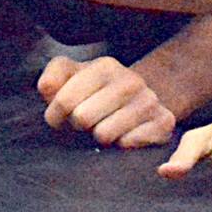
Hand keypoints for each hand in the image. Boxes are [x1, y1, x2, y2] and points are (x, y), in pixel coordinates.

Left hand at [37, 55, 175, 147]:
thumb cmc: (95, 92)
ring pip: (104, 135)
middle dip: (77, 126)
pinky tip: (123, 135)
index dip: (55, 115)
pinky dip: (120, 146)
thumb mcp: (71, 76)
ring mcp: (149, 100)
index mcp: (105, 66)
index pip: (64, 100)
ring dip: (98, 138)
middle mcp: (131, 80)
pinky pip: (128, 145)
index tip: (59, 118)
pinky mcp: (164, 122)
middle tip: (84, 124)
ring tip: (103, 127)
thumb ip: (53, 77)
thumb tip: (47, 89)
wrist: (139, 99)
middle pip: (83, 118)